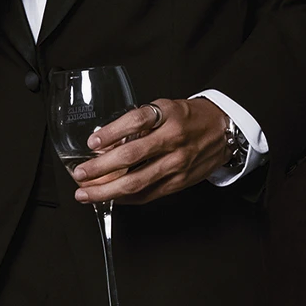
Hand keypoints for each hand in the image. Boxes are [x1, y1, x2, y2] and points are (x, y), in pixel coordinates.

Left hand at [70, 96, 228, 204]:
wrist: (225, 132)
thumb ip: (139, 121)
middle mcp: (173, 140)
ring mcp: (177, 164)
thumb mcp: (166, 108)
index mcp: (168, 115)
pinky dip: (125, 198)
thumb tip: (106, 139)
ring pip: (137, 182)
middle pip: (131, 156)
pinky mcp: (179, 182)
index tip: (92, 142)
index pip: (136, 121)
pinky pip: (147, 193)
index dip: (111, 132)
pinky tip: (110, 198)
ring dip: (107, 190)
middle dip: (100, 168)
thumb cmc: (190, 118)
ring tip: (86, 193)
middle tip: (80, 174)